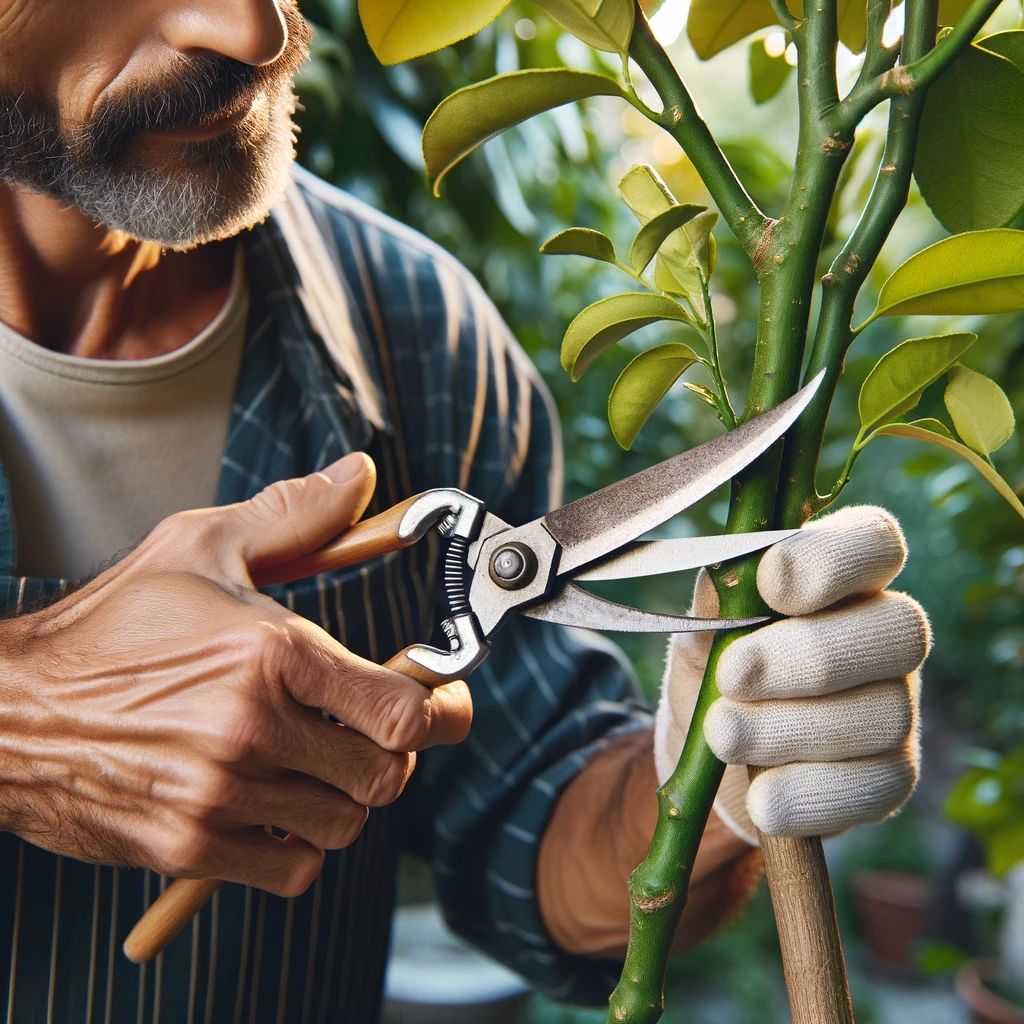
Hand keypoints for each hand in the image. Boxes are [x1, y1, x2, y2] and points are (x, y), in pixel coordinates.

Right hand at [0, 453, 471, 894]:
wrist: (10, 709)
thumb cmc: (110, 624)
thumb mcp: (200, 546)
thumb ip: (295, 515)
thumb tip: (361, 475)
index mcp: (271, 652)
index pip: (403, 710)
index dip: (442, 711)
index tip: (443, 701)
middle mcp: (251, 727)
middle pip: (387, 774)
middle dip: (393, 754)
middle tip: (371, 732)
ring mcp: (219, 794)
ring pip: (345, 824)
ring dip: (346, 798)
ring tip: (317, 765)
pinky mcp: (189, 846)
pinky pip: (293, 871)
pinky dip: (302, 847)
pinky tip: (279, 807)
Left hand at [655, 506, 930, 843]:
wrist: (712, 751)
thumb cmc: (714, 666)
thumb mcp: (701, 630)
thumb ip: (715, 606)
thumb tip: (722, 588)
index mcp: (844, 577)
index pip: (875, 542)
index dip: (833, 558)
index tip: (769, 583)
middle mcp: (886, 634)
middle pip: (895, 629)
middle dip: (807, 655)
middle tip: (731, 675)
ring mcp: (897, 707)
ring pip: (881, 714)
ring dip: (791, 728)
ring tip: (722, 736)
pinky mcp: (891, 777)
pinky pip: (872, 787)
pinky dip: (809, 794)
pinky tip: (762, 799)